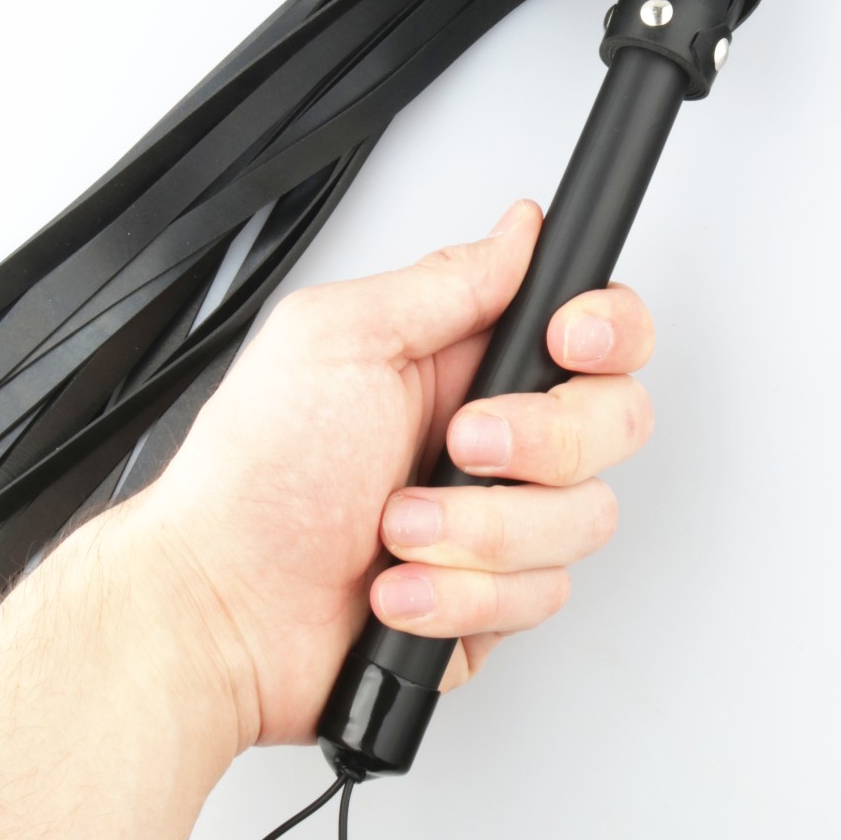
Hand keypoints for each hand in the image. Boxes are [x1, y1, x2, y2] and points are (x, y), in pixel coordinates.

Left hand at [128, 199, 653, 754]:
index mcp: (460, 363)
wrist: (224, 608)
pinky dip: (457, 594)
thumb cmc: (257, 474)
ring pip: (583, 518)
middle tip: (459, 443)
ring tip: (397, 527)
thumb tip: (518, 231)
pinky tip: (398, 585)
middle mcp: (492, 437)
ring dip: (480, 531)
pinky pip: (540, 595)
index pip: (595, 328)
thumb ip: (445, 282)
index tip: (567, 341)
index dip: (608, 331)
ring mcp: (497, 521)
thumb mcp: (338, 340)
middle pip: (615, 421)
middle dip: (543, 441)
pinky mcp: (494, 597)